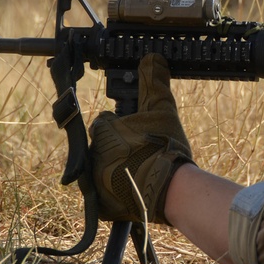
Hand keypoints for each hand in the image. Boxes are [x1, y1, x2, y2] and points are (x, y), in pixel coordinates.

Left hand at [89, 54, 194, 222]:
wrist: (171, 188)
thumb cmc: (164, 146)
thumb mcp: (162, 109)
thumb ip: (153, 82)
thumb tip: (152, 57)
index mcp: (102, 130)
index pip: (106, 123)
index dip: (123, 127)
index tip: (138, 133)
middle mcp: (92, 156)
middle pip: (103, 148)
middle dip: (119, 149)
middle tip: (143, 153)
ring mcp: (94, 182)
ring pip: (103, 171)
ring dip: (118, 171)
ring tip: (142, 173)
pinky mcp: (101, 206)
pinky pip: (106, 197)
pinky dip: (117, 194)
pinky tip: (136, 190)